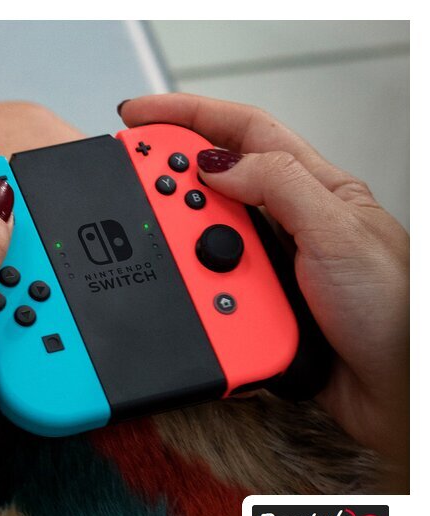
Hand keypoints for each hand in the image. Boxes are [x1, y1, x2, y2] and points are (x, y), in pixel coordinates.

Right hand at [120, 94, 408, 490]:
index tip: (140, 116)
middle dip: (168, 178)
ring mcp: (269, 266)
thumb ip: (278, 186)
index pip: (242, 132)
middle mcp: (287, 223)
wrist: (396, 388)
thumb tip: (215, 165)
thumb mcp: (337, 232)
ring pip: (204, 240)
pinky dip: (193, 290)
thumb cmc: (393, 308)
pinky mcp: (256, 307)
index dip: (188, 116)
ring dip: (180, 243)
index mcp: (313, 188)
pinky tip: (188, 293)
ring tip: (159, 246)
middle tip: (129, 180)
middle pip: (212, 184)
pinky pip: (209, 290)